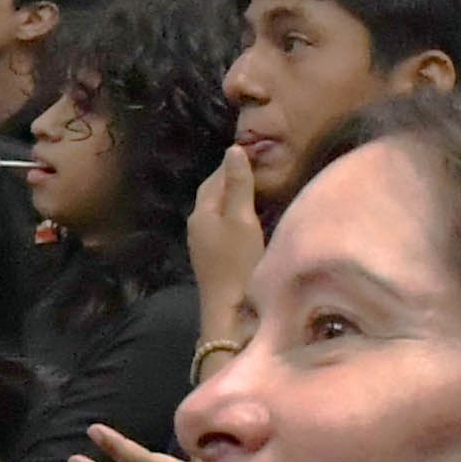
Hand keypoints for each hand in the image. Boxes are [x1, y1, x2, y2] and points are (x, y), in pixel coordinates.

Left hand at [187, 144, 266, 347]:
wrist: (231, 312)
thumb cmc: (238, 262)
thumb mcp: (241, 218)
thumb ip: (239, 184)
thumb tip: (233, 149)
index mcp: (201, 212)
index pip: (214, 178)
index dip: (232, 164)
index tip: (255, 152)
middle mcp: (197, 225)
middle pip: (215, 194)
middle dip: (234, 179)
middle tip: (261, 168)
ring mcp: (204, 244)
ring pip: (220, 211)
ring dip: (238, 198)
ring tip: (263, 189)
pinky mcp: (215, 259)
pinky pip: (226, 226)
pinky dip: (239, 215)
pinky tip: (255, 218)